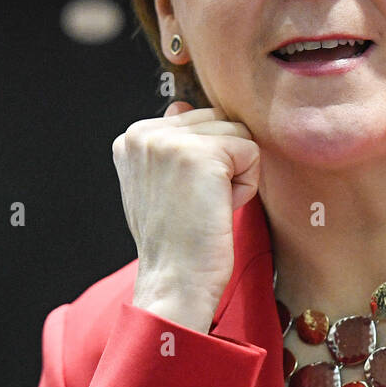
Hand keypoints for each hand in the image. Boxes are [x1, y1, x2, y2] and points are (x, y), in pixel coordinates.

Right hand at [112, 100, 259, 333]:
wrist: (175, 282)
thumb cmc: (175, 240)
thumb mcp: (159, 183)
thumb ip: (170, 142)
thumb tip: (180, 104)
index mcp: (132, 136)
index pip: (198, 119)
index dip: (207, 162)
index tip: (183, 197)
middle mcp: (144, 132)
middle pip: (221, 121)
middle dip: (224, 164)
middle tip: (199, 204)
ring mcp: (169, 140)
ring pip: (239, 134)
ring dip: (237, 175)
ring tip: (207, 206)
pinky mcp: (200, 153)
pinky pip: (252, 152)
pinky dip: (247, 186)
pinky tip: (219, 208)